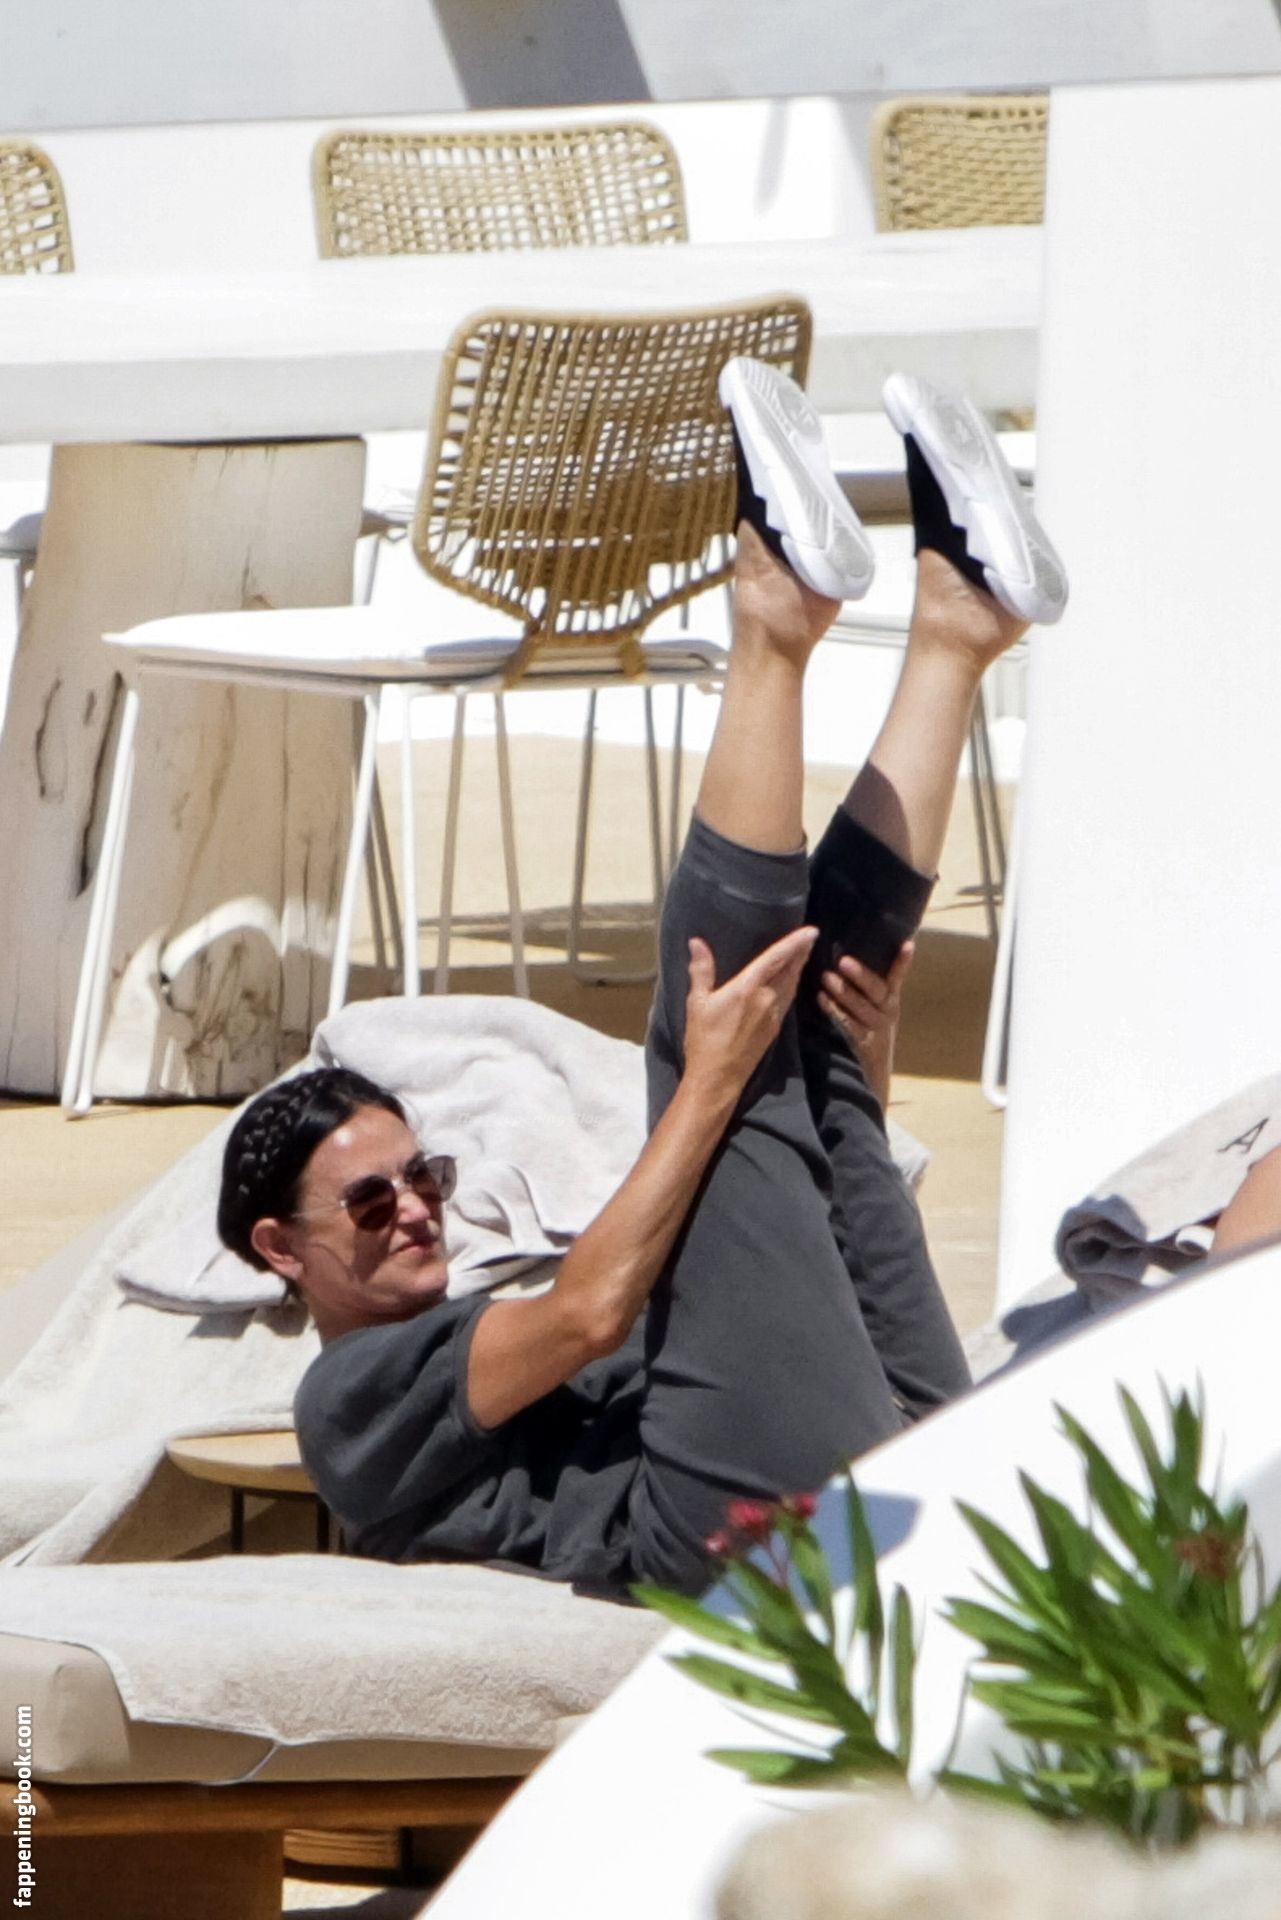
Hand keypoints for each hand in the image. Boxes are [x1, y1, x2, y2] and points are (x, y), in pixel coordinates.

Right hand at [683, 926, 818, 1101]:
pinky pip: (788, 999)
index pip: (776, 959)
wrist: (718, 1077)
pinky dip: (792, 984)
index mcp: (748, 989)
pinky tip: (791, 982)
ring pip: (791, 985)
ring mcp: (773, 1015)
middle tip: (810, 937)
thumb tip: (697, 943)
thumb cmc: (704, 1040)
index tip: (811, 931)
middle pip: (789, 970)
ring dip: (798, 968)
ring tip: (803, 954)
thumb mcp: (697, 1003)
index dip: (795, 943)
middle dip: (801, 953)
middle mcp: (766, 999)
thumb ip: (701, 970)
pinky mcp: (775, 1028)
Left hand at [818, 940, 914, 1109]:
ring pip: (861, 1008)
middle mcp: (887, 1014)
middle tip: (842, 960)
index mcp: (891, 1002)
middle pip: (877, 991)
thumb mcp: (874, 1012)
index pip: (898, 977)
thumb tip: (846, 959)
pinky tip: (821, 999)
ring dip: (844, 992)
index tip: (908, 944)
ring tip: (825, 977)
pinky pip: (849, 1026)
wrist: (873, 1080)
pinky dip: (834, 1011)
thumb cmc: (868, 1037)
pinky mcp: (864, 1045)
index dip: (902, 962)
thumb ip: (867, 991)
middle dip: (860, 975)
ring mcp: (877, 1031)